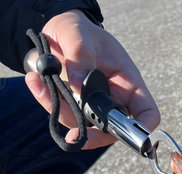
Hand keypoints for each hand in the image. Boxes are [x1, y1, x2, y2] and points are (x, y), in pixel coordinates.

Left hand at [25, 10, 159, 148]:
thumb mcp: (78, 32)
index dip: (142, 127)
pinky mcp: (76, 110)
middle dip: (94, 135)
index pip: (146, 112)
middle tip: (76, 136)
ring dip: (62, 112)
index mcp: (127, 82)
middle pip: (115, 130)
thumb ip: (80, 53)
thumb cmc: (76, 30)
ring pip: (85, 127)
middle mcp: (114, 100)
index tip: (129, 133)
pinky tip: (36, 82)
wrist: (56, 34)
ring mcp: (95, 108)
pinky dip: (47, 103)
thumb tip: (79, 85)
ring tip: (40, 83)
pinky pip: (64, 117)